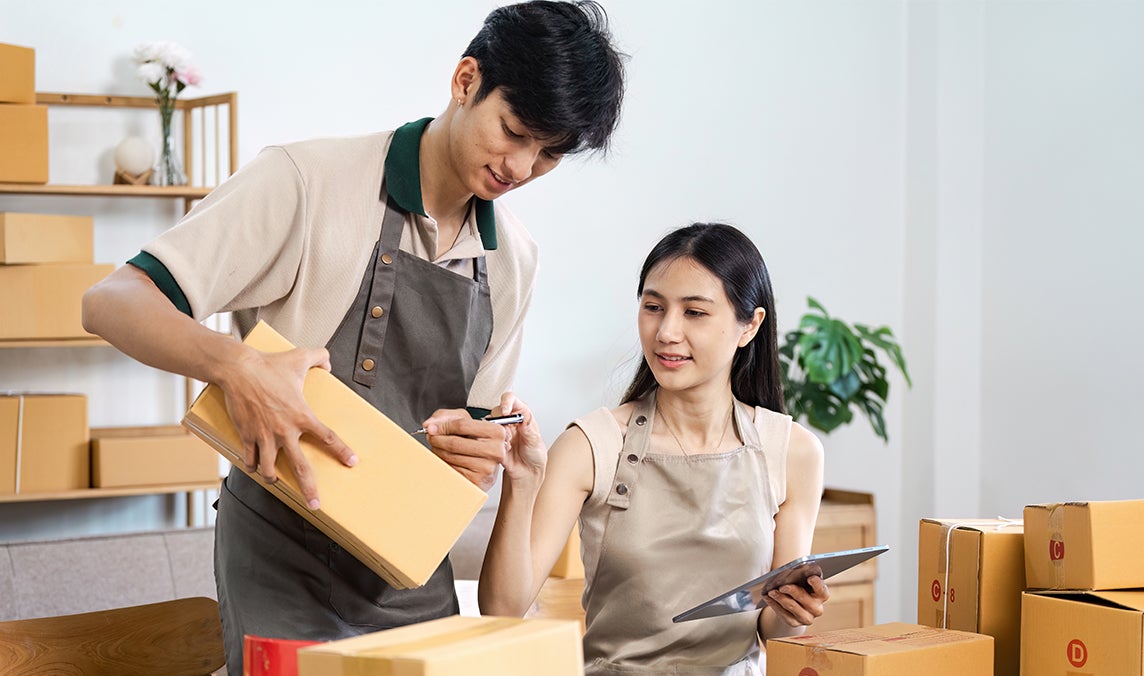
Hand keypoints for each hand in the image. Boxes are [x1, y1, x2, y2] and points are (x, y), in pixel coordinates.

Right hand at [219, 345, 356, 508]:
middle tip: (315, 504)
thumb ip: (319, 358)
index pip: (328, 437)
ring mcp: (265, 435)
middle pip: (301, 466)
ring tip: (276, 481)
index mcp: (302, 415)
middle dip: (309, 489)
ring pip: (271, 469)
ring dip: (274, 478)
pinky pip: (250, 459)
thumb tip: (329, 362)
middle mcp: (285, 430)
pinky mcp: (247, 435)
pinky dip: (253, 466)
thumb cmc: (269, 365)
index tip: (352, 462)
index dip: (341, 451)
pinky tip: (256, 467)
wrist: (238, 369)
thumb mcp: (299, 358)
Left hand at [421, 409, 508, 491]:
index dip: (443, 425)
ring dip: (438, 451)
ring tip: (439, 448)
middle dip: (437, 439)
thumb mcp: (465, 422)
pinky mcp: (476, 481)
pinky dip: (444, 463)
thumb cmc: (475, 443)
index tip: (432, 427)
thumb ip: (446, 417)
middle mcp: (495, 450)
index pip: (462, 425)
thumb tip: (430, 424)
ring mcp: (487, 467)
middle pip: (454, 442)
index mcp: (497, 432)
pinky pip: (451, 469)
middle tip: (431, 438)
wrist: (484, 468)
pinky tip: (447, 460)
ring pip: (450, 456)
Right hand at [491, 392, 545, 484]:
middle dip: (500, 421)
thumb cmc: (534, 456)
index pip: (512, 399)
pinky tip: (502, 450)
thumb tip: (524, 420)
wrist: (527, 473)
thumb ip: (529, 431)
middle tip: (508, 434)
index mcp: (522, 415)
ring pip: (489, 423)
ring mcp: (500, 430)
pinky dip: (492, 443)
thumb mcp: (536, 443)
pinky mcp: (492, 441)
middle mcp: (510, 420)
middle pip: (497, 410)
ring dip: (496, 434)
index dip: (506, 402)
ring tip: (507, 444)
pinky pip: (485, 437)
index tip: (506, 411)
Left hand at [766, 575, 829, 626]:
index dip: (817, 584)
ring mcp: (807, 618)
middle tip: (782, 586)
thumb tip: (791, 572)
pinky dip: (775, 605)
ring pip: (794, 608)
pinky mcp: (795, 623)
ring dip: (781, 599)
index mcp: (822, 595)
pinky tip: (768, 598)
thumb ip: (800, 576)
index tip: (810, 577)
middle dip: (793, 592)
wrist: (793, 602)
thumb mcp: (802, 580)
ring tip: (771, 591)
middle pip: (807, 600)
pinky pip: (784, 615)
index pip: (822, 590)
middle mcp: (817, 609)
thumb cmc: (799, 586)